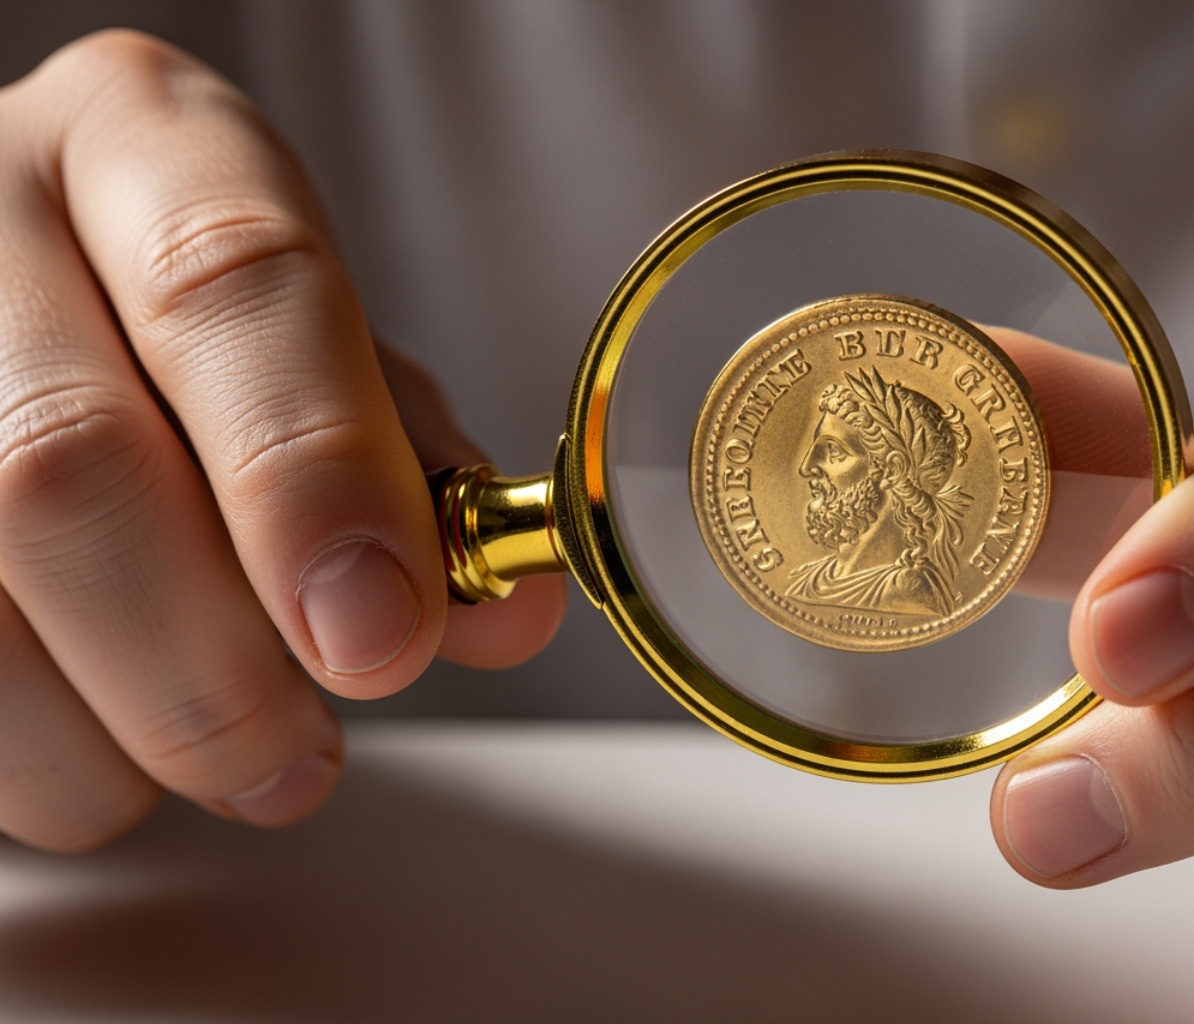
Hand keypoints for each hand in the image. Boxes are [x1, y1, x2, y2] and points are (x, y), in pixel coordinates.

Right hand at [0, 31, 563, 850]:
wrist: (29, 289)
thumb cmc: (199, 320)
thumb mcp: (320, 343)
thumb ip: (411, 465)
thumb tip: (502, 610)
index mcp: (144, 143)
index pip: (227, 282)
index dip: (313, 475)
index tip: (385, 631)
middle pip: (63, 463)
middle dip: (213, 661)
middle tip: (303, 752)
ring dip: (124, 737)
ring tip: (232, 758)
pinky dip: (49, 757)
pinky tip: (116, 734)